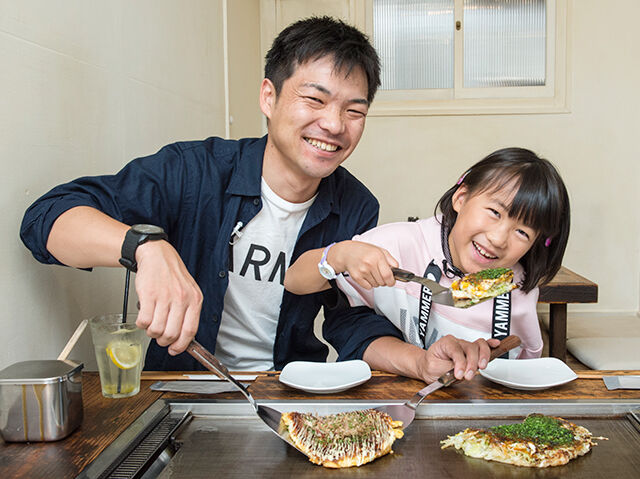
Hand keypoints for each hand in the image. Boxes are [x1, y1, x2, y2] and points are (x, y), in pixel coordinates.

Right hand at [133, 240, 202, 354]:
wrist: (157, 255)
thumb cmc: (172, 274)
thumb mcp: (189, 291)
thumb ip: (189, 312)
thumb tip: (183, 337)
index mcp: (194, 299)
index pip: (190, 331)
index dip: (181, 345)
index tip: (174, 350)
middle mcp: (182, 299)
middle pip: (172, 334)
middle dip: (164, 341)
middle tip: (160, 337)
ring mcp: (165, 297)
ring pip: (157, 330)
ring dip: (152, 333)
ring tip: (152, 325)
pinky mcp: (149, 295)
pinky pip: (144, 321)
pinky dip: (142, 325)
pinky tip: (144, 318)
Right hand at [330, 240, 398, 289]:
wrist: (347, 252)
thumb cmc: (364, 250)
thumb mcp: (380, 250)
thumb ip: (391, 260)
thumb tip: (397, 270)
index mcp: (378, 256)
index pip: (388, 275)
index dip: (392, 281)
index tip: (392, 281)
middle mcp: (370, 264)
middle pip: (383, 282)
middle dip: (384, 281)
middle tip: (380, 274)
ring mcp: (362, 271)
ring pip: (376, 285)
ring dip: (376, 282)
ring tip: (371, 272)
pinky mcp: (356, 277)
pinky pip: (368, 287)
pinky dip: (369, 284)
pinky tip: (366, 275)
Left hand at [418, 335, 500, 382]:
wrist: (428, 366)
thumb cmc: (430, 366)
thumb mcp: (434, 370)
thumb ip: (448, 370)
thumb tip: (460, 372)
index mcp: (445, 343)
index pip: (456, 350)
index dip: (459, 363)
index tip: (459, 375)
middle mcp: (457, 342)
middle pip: (470, 347)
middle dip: (471, 363)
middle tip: (468, 376)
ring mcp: (465, 346)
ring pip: (479, 346)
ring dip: (483, 357)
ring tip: (481, 367)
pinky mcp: (472, 352)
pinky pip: (483, 345)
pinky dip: (490, 346)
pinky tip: (496, 345)